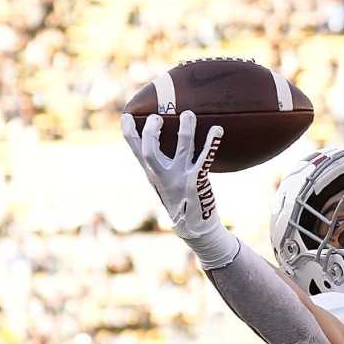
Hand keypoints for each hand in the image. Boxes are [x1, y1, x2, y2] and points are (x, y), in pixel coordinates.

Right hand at [121, 110, 238, 268]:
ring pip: (181, 148)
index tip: (126, 116)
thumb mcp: (163, 186)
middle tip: (157, 117)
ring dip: (185, 129)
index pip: (136, 151)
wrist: (196, 229)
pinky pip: (205, 157)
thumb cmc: (180, 202)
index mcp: (153, 175)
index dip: (129, 133)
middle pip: (150, 151)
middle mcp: (164, 176)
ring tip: (188, 114)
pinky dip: (211, 142)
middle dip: (151, 131)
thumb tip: (155, 146)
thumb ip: (158, 168)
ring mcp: (181, 178)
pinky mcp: (198, 181)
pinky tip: (217, 129)